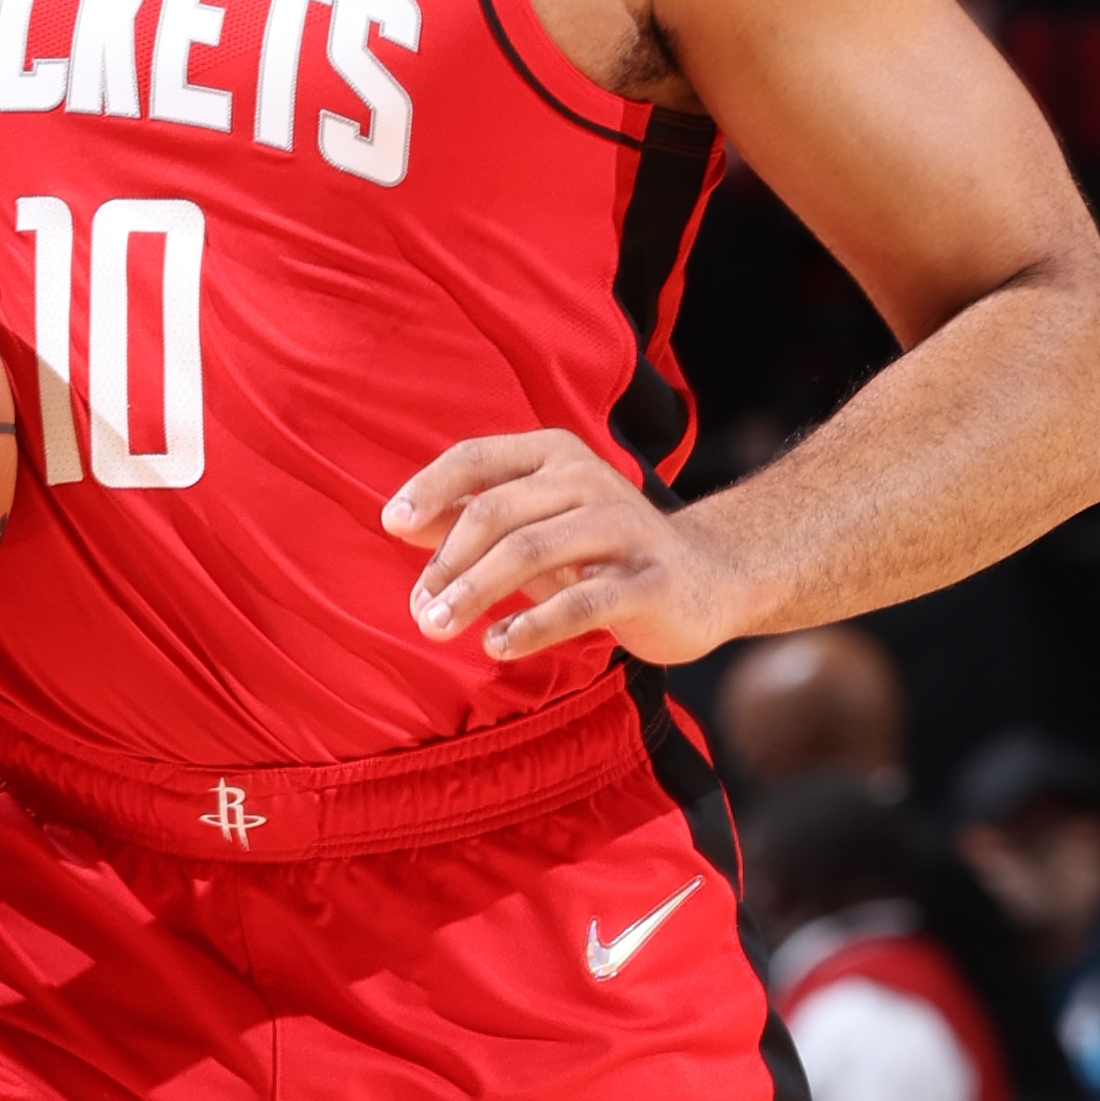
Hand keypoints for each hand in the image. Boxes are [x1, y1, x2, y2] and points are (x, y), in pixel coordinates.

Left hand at [385, 430, 752, 667]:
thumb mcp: (535, 527)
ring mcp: (623, 528)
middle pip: (497, 513)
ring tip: (437, 627)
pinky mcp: (648, 581)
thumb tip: (400, 520)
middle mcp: (589, 480)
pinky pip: (580, 602)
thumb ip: (472, 520)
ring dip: (475, 593)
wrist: (708, 580)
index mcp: (556, 455)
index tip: (391, 522)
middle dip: (447, 562)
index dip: (430, 487)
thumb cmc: (602, 553)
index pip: (478, 457)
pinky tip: (497, 645)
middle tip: (418, 608)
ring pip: (531, 552)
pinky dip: (531, 625)